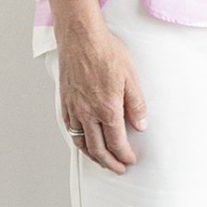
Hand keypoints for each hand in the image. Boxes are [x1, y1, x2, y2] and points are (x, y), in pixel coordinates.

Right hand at [58, 22, 146, 173]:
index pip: (117, 142)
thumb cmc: (107, 53)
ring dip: (93, 156)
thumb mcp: (131, 78)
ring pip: (81, 141)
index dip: (124, 155)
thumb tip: (140, 125)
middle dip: (109, 162)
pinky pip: (70, 128)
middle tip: (119, 169)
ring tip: (102, 161)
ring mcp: (74, 108)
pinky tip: (84, 142)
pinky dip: (78, 141)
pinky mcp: (65, 101)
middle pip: (98, 148)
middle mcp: (87, 112)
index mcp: (107, 108)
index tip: (130, 160)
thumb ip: (136, 104)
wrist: (81, 38)